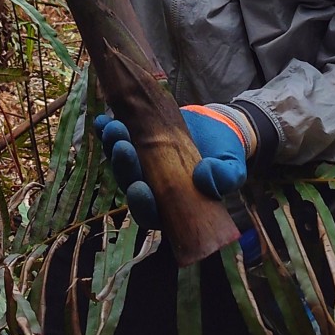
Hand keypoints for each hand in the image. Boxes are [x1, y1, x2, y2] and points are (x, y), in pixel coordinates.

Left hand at [95, 104, 251, 229]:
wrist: (217, 128)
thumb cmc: (224, 156)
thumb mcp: (232, 168)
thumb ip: (224, 177)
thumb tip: (204, 178)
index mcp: (171, 206)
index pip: (150, 214)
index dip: (142, 204)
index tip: (140, 188)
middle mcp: (150, 188)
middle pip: (129, 185)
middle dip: (123, 167)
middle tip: (123, 147)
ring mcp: (139, 165)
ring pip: (119, 163)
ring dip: (112, 146)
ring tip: (113, 127)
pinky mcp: (134, 143)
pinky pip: (116, 141)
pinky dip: (107, 131)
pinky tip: (102, 120)